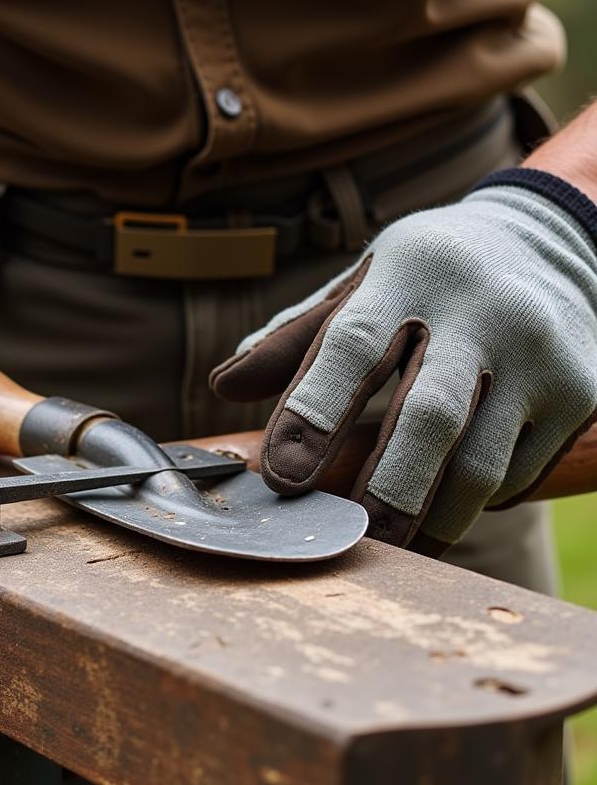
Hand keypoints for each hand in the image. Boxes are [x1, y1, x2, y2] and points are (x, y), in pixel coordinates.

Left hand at [211, 174, 596, 551]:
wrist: (556, 242)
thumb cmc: (431, 276)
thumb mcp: (366, 285)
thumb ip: (298, 339)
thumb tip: (224, 385)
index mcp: (410, 273)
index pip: (352, 345)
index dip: (310, 413)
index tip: (281, 478)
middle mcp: (484, 309)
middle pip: (428, 416)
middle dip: (383, 491)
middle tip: (348, 539)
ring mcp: (542, 353)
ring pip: (480, 463)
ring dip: (428, 517)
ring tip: (392, 543)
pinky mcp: (583, 391)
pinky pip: (519, 472)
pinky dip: (474, 500)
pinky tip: (445, 503)